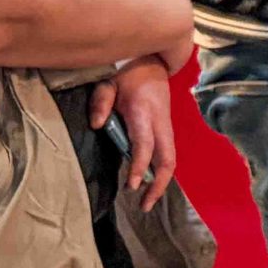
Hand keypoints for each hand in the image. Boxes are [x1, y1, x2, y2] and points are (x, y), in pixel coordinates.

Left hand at [87, 55, 178, 209]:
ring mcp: (166, 127)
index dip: (140, 167)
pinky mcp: (166, 130)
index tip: (132, 186)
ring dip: (162, 182)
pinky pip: (167, 154)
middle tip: (145, 205)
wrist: (153, 62)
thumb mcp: (107, 83)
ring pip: (171, 160)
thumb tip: (96, 125)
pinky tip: (149, 183)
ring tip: (147, 200)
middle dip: (159, 184)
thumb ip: (100, 103)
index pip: (145, 145)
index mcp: (144, 113)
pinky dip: (161, 172)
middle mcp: (160, 123)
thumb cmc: (127, 74)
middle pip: (168, 159)